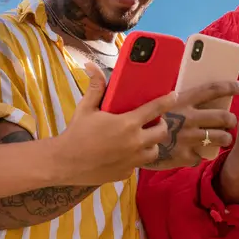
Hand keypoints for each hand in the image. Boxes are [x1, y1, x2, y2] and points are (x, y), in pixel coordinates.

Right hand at [56, 63, 176, 184]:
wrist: (64, 163)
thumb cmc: (76, 133)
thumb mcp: (86, 108)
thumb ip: (95, 87)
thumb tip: (91, 65)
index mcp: (128, 124)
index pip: (155, 109)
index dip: (167, 101)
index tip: (173, 96)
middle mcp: (135, 143)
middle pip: (161, 132)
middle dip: (160, 125)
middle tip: (152, 121)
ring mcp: (132, 160)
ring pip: (154, 151)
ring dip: (151, 143)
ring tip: (141, 138)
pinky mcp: (126, 173)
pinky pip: (138, 164)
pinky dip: (135, 158)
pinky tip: (125, 153)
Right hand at [141, 80, 238, 170]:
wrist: (126, 144)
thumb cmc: (138, 119)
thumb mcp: (153, 102)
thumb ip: (170, 98)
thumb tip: (178, 89)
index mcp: (182, 101)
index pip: (212, 90)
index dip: (229, 86)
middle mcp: (189, 119)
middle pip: (223, 117)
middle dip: (231, 120)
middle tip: (230, 121)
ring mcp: (189, 139)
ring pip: (220, 138)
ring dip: (224, 138)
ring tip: (222, 139)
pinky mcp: (184, 156)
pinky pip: (201, 157)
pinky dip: (199, 156)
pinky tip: (195, 153)